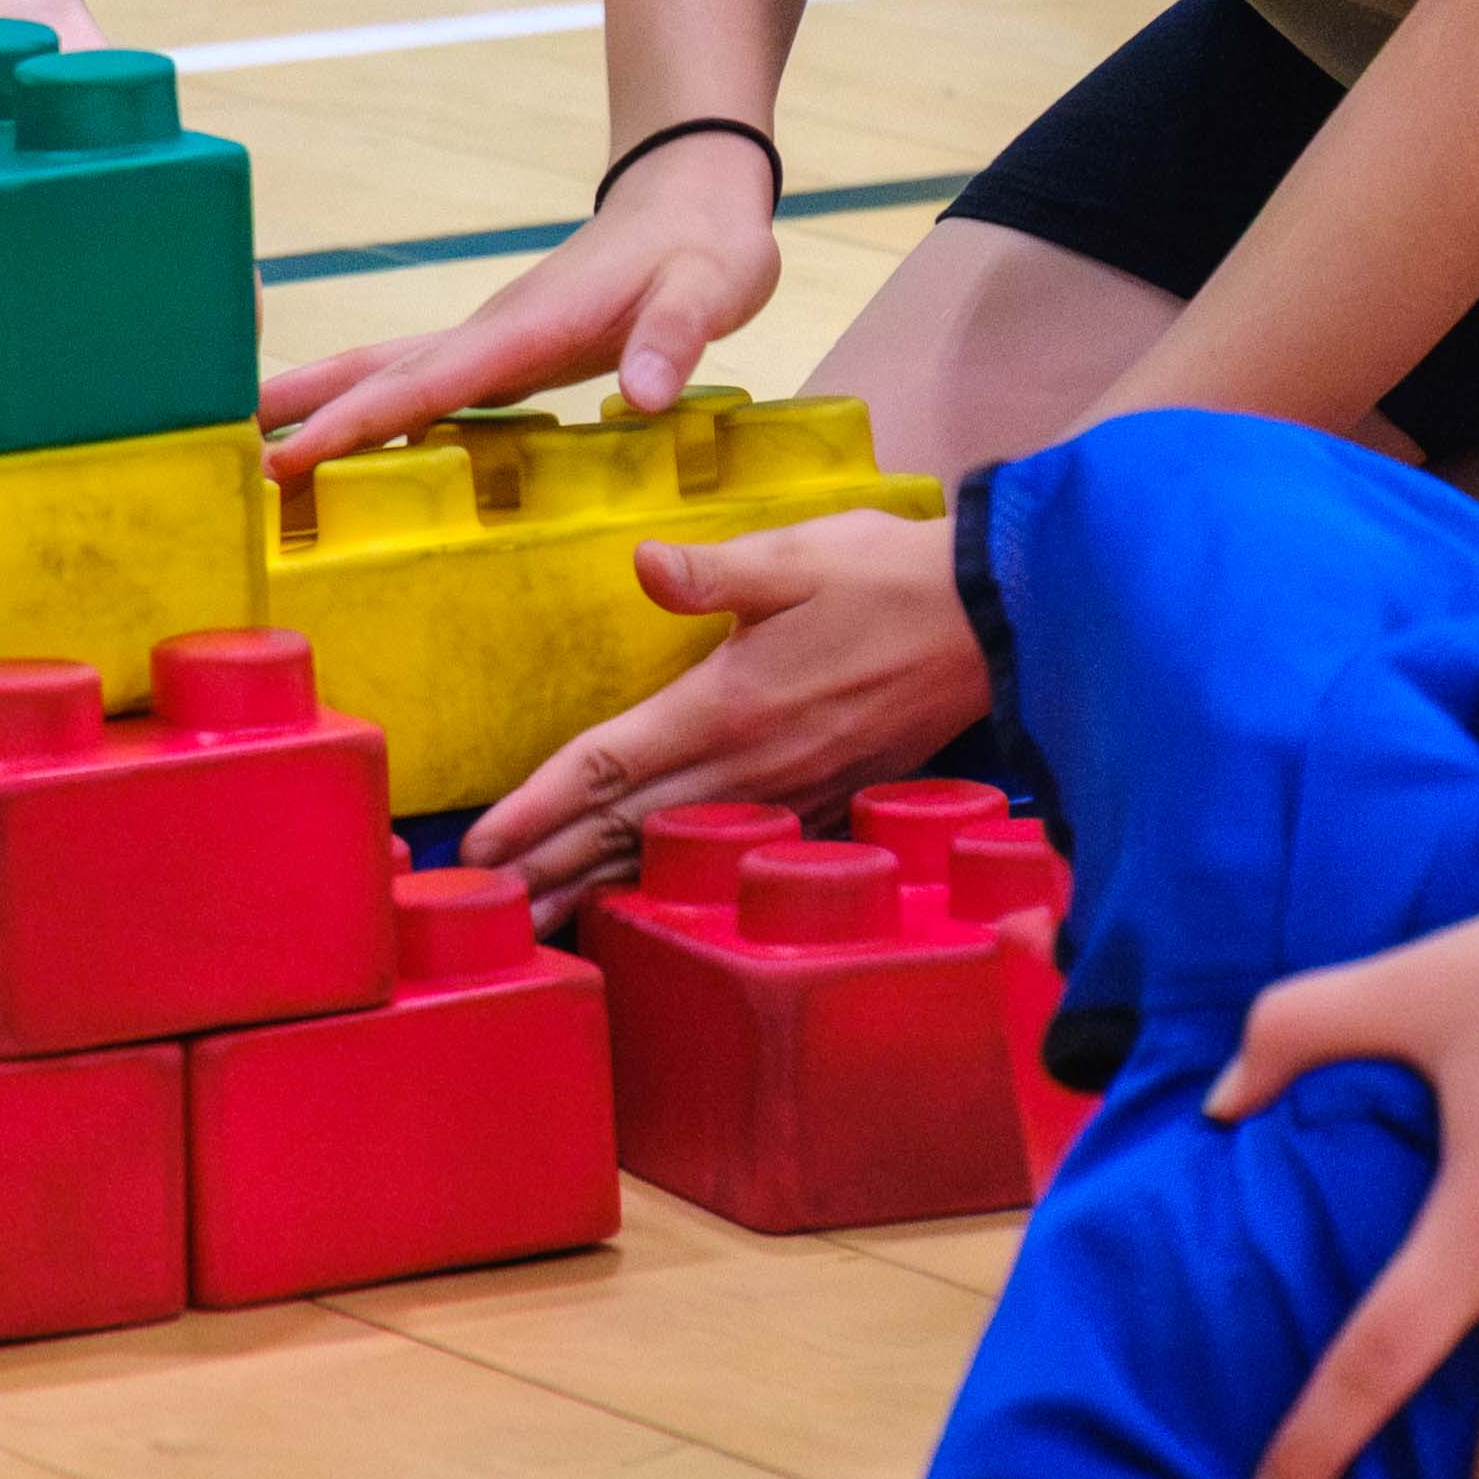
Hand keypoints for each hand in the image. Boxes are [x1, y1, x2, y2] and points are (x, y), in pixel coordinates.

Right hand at [259, 134, 781, 469]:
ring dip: (327, 408)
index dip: (352, 424)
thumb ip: (673, 339)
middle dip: (305, 411)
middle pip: (379, 372)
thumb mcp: (709, 291)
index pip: (424, 383)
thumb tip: (642, 395)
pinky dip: (380, 417)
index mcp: (527, 327)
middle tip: (232, 456)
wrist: (697, 197)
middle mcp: (493, 334)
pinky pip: (427, 390)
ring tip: (263, 454)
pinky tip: (361, 454)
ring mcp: (494, 341)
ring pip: (392, 375)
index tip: (288, 458)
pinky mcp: (509, 353)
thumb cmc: (705, 248)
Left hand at [458, 506, 987, 901]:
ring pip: (672, 852)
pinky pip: (732, 855)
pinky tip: (650, 898)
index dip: (538, 808)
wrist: (998, 624)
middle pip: (623, 830)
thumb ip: (712, 570)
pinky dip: (678, 880)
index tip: (481, 845)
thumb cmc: (890, 579)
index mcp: (726, 706)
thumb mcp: (796, 557)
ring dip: (602, 888)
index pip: (608, 765)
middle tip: (481, 909)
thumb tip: (644, 562)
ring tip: (544, 920)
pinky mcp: (825, 804)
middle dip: (548, 870)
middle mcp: (749, 766)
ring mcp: (790, 795)